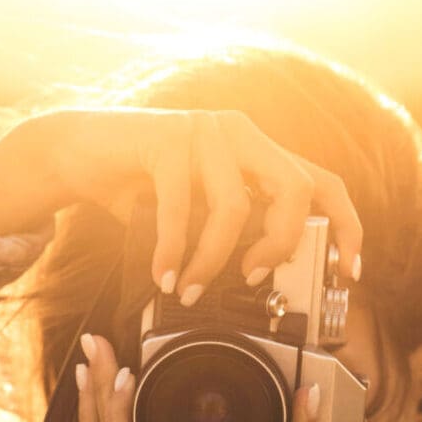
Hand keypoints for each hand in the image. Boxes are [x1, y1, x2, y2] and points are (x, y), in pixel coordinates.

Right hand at [32, 107, 361, 296]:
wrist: (73, 152)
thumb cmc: (135, 186)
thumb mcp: (193, 210)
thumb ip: (226, 229)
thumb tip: (257, 279)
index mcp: (255, 149)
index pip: (321, 183)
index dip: (346, 227)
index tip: (348, 272)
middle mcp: (238, 133)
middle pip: (295, 189)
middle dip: (281, 244)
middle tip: (255, 277)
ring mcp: (204, 131)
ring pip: (234, 206)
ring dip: (213, 261)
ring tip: (192, 290)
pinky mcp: (166, 138)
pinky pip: (180, 209)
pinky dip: (173, 252)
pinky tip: (163, 276)